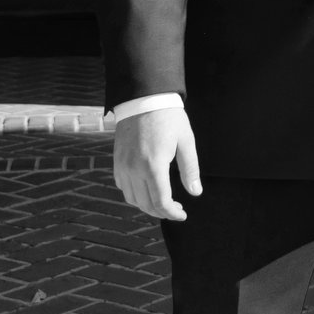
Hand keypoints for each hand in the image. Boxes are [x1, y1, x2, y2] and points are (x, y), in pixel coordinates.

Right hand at [113, 105, 201, 220]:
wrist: (143, 99)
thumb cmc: (169, 118)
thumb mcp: (186, 141)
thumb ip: (190, 169)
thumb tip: (195, 193)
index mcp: (154, 165)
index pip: (161, 202)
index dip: (172, 213)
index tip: (182, 214)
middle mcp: (135, 169)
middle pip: (146, 204)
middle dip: (162, 212)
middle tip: (176, 209)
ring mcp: (123, 166)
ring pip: (132, 199)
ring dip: (148, 205)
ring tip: (163, 202)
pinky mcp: (117, 162)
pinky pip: (124, 187)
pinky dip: (135, 194)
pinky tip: (147, 189)